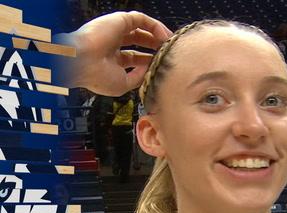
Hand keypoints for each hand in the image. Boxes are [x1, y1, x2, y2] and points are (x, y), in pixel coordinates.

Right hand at [58, 11, 172, 95]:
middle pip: (140, 41)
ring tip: (171, 45)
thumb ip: (138, 77)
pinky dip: (155, 26)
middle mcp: (113, 43)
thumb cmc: (96, 76)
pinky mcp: (119, 20)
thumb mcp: (122, 84)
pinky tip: (165, 37)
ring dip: (158, 36)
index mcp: (111, 58)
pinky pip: (142, 19)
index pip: (135, 58)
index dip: (150, 61)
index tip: (162, 66)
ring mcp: (115, 31)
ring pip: (142, 29)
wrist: (80, 62)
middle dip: (156, 47)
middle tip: (170, 54)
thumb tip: (150, 69)